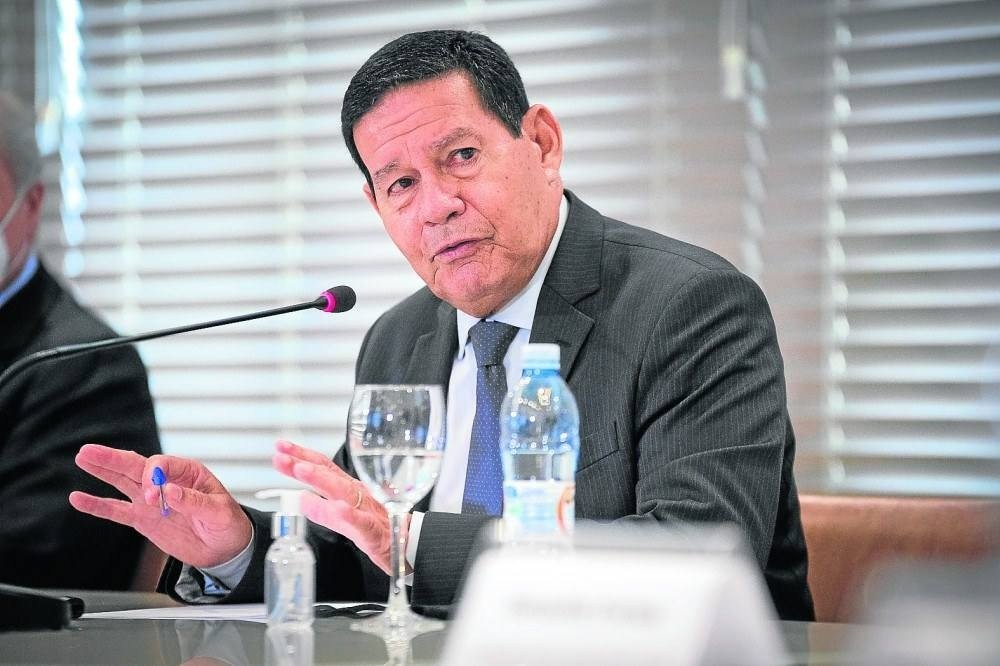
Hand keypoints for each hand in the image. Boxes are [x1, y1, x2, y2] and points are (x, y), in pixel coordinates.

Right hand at [69, 443, 252, 568]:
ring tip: (83, 458)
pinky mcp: (144, 519)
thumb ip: (194, 501)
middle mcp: (166, 482)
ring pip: (122, 482)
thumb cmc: (228, 524)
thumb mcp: (219, 511)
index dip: (152, 477)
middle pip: (135, 466)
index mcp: (187, 473)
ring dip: (103, 471)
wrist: (226, 549)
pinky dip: (98, 505)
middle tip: (90, 451)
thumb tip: (170, 491)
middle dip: (113, 458)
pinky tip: (79, 498)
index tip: (153, 497)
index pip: (160, 465)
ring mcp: (152, 501)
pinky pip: (117, 511)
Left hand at [272, 439, 400, 573]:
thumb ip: (325, 505)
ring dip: (321, 480)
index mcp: (351, 489)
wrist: (413, 544)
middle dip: (304, 464)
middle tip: (281, 456)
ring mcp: (367, 511)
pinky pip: (361, 523)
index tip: (280, 445)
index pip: (324, 467)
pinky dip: (349, 516)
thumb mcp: (350, 513)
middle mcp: (358, 494)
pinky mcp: (374, 533)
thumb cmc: (381, 527)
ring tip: (301, 470)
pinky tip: (337, 509)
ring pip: (343, 493)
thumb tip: (300, 496)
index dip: (303, 455)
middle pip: (329, 475)